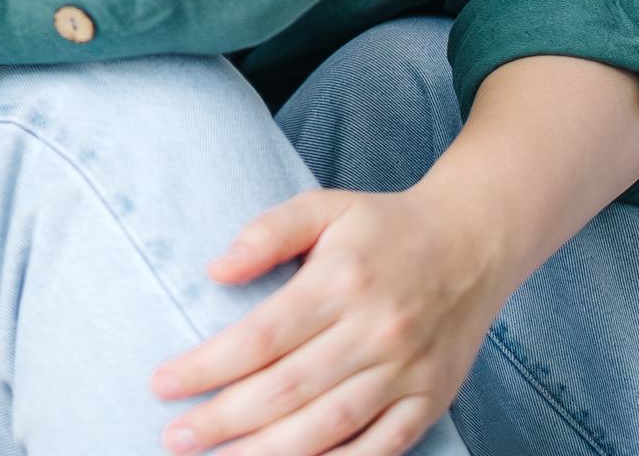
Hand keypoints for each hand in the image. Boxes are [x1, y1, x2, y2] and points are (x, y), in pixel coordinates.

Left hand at [152, 186, 508, 454]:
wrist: (475, 242)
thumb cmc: (385, 226)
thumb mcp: (325, 207)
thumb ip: (267, 231)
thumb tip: (216, 269)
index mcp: (341, 281)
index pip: (260, 336)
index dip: (207, 366)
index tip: (163, 384)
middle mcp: (374, 331)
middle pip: (286, 390)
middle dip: (222, 419)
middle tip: (175, 437)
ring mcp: (406, 371)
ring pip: (327, 427)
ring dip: (267, 453)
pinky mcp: (429, 400)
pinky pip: (380, 448)